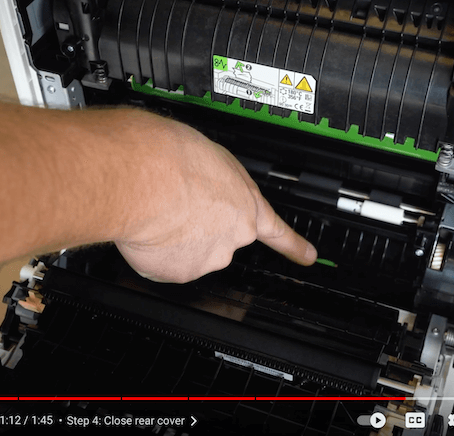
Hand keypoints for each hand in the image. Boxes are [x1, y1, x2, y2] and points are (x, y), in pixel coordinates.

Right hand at [112, 111, 316, 282]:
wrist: (144, 178)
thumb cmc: (173, 158)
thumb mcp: (210, 156)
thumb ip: (217, 182)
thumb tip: (205, 187)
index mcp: (247, 203)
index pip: (279, 232)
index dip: (294, 247)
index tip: (308, 257)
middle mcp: (235, 235)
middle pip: (219, 239)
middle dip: (199, 228)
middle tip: (176, 206)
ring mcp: (209, 256)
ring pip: (190, 251)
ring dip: (174, 238)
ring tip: (159, 210)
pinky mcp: (180, 271)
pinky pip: (164, 264)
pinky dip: (153, 250)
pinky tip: (149, 228)